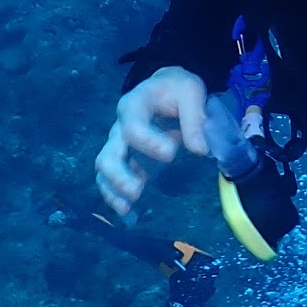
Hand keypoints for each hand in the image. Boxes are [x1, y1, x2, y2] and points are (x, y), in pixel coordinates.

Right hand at [95, 67, 208, 218]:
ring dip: (114, 191)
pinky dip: (118, 199)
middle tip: (137, 190)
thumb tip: (200, 150)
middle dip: (119, 175)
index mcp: (134, 105)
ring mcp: (121, 147)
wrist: (167, 89)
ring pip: (106, 172)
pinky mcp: (127, 163)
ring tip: (128, 207)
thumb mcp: (191, 91)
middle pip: (108, 155)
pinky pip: (113, 182)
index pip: (132, 127)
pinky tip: (130, 217)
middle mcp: (120, 128)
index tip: (172, 152)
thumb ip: (195, 117)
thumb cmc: (177, 89)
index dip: (148, 142)